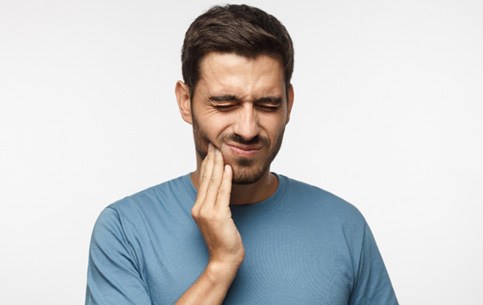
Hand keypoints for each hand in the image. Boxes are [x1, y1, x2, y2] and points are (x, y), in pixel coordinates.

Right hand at [192, 144, 244, 268]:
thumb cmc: (223, 239)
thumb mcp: (216, 219)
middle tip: (214, 144)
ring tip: (220, 151)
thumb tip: (219, 188)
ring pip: (214, 183)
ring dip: (217, 165)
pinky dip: (225, 179)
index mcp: (197, 208)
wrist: (224, 258)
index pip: (203, 181)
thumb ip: (214, 204)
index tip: (211, 151)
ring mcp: (207, 212)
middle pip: (206, 179)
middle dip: (211, 160)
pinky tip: (227, 168)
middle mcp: (199, 208)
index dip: (207, 165)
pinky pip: (222, 193)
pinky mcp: (218, 216)